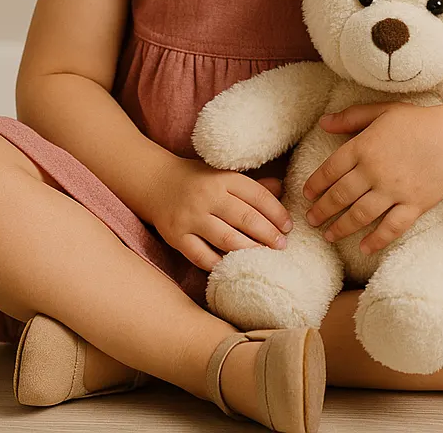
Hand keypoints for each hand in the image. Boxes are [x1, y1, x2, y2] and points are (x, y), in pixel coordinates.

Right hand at [142, 157, 293, 271]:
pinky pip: (201, 256)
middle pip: (245, 219)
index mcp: (222, 178)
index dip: (277, 212)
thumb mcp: (223, 175)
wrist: (154, 180)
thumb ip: (252, 185)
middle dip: (268, 234)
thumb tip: (282, 188)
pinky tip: (234, 267)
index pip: (257, 195)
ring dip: (250, 250)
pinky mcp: (176, 236)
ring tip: (264, 257)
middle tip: (282, 246)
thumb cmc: (197, 180)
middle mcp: (207, 196)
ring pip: (227, 240)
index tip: (288, 226)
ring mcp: (190, 217)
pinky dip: (219, 264)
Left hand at [301, 101, 442, 255]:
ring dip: (341, 227)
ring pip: (360, 214)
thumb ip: (351, 117)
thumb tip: (323, 122)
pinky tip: (364, 247)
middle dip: (322, 210)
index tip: (307, 195)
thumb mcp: (383, 111)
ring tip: (329, 235)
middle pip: (340, 195)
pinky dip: (376, 240)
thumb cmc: (419, 121)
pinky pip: (392, 227)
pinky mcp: (415, 204)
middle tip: (311, 220)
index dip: (315, 184)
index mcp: (365, 146)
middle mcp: (375, 170)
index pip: (330, 170)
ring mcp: (395, 190)